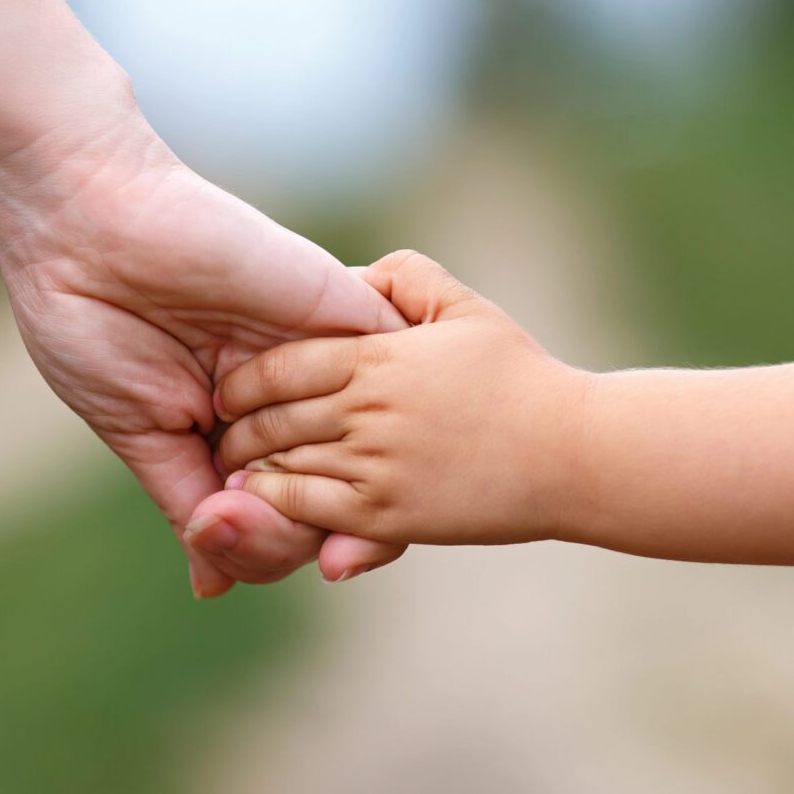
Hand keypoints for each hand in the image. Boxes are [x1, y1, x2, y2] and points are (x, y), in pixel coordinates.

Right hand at [0, 102, 409, 595]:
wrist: (83, 220)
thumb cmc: (92, 321)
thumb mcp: (141, 434)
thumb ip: (193, 505)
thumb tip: (214, 587)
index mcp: (242, 425)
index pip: (289, 505)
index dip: (276, 550)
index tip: (231, 565)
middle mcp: (292, 395)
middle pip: (341, 488)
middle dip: (318, 535)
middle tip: (270, 544)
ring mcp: (321, 355)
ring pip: (376, 446)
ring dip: (354, 500)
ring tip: (309, 522)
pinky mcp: (344, 310)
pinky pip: (400, 372)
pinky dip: (386, 429)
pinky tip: (353, 465)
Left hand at [215, 251, 589, 555]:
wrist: (573, 452)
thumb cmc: (519, 375)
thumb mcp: (464, 307)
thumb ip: (404, 277)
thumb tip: (350, 279)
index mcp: (381, 357)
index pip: (282, 365)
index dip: (244, 380)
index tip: (229, 389)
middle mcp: (370, 409)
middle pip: (270, 417)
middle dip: (235, 425)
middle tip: (220, 431)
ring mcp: (378, 465)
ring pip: (282, 463)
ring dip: (247, 466)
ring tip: (232, 468)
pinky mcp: (389, 515)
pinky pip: (308, 508)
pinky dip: (275, 503)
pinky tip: (265, 500)